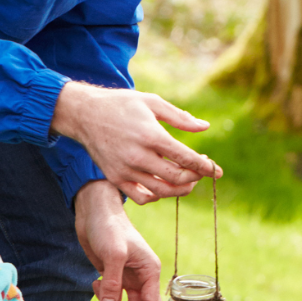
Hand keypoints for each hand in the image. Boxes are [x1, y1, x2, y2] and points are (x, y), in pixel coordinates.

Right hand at [52, 80, 221, 202]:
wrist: (84, 114)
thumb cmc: (121, 105)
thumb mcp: (152, 103)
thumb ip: (180, 117)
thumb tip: (205, 127)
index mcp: (151, 135)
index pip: (186, 158)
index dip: (206, 167)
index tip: (217, 171)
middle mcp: (138, 156)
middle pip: (177, 178)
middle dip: (196, 177)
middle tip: (201, 170)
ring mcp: (125, 170)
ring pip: (162, 191)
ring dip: (181, 189)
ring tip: (188, 179)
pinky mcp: (116, 178)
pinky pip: (142, 198)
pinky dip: (157, 196)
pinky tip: (164, 185)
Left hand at [75, 181, 163, 300]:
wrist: (94, 212)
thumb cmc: (109, 227)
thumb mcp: (113, 254)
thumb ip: (112, 283)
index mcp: (151, 271)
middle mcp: (143, 277)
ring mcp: (128, 278)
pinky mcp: (114, 277)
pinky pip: (114, 296)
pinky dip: (104, 298)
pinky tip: (95, 286)